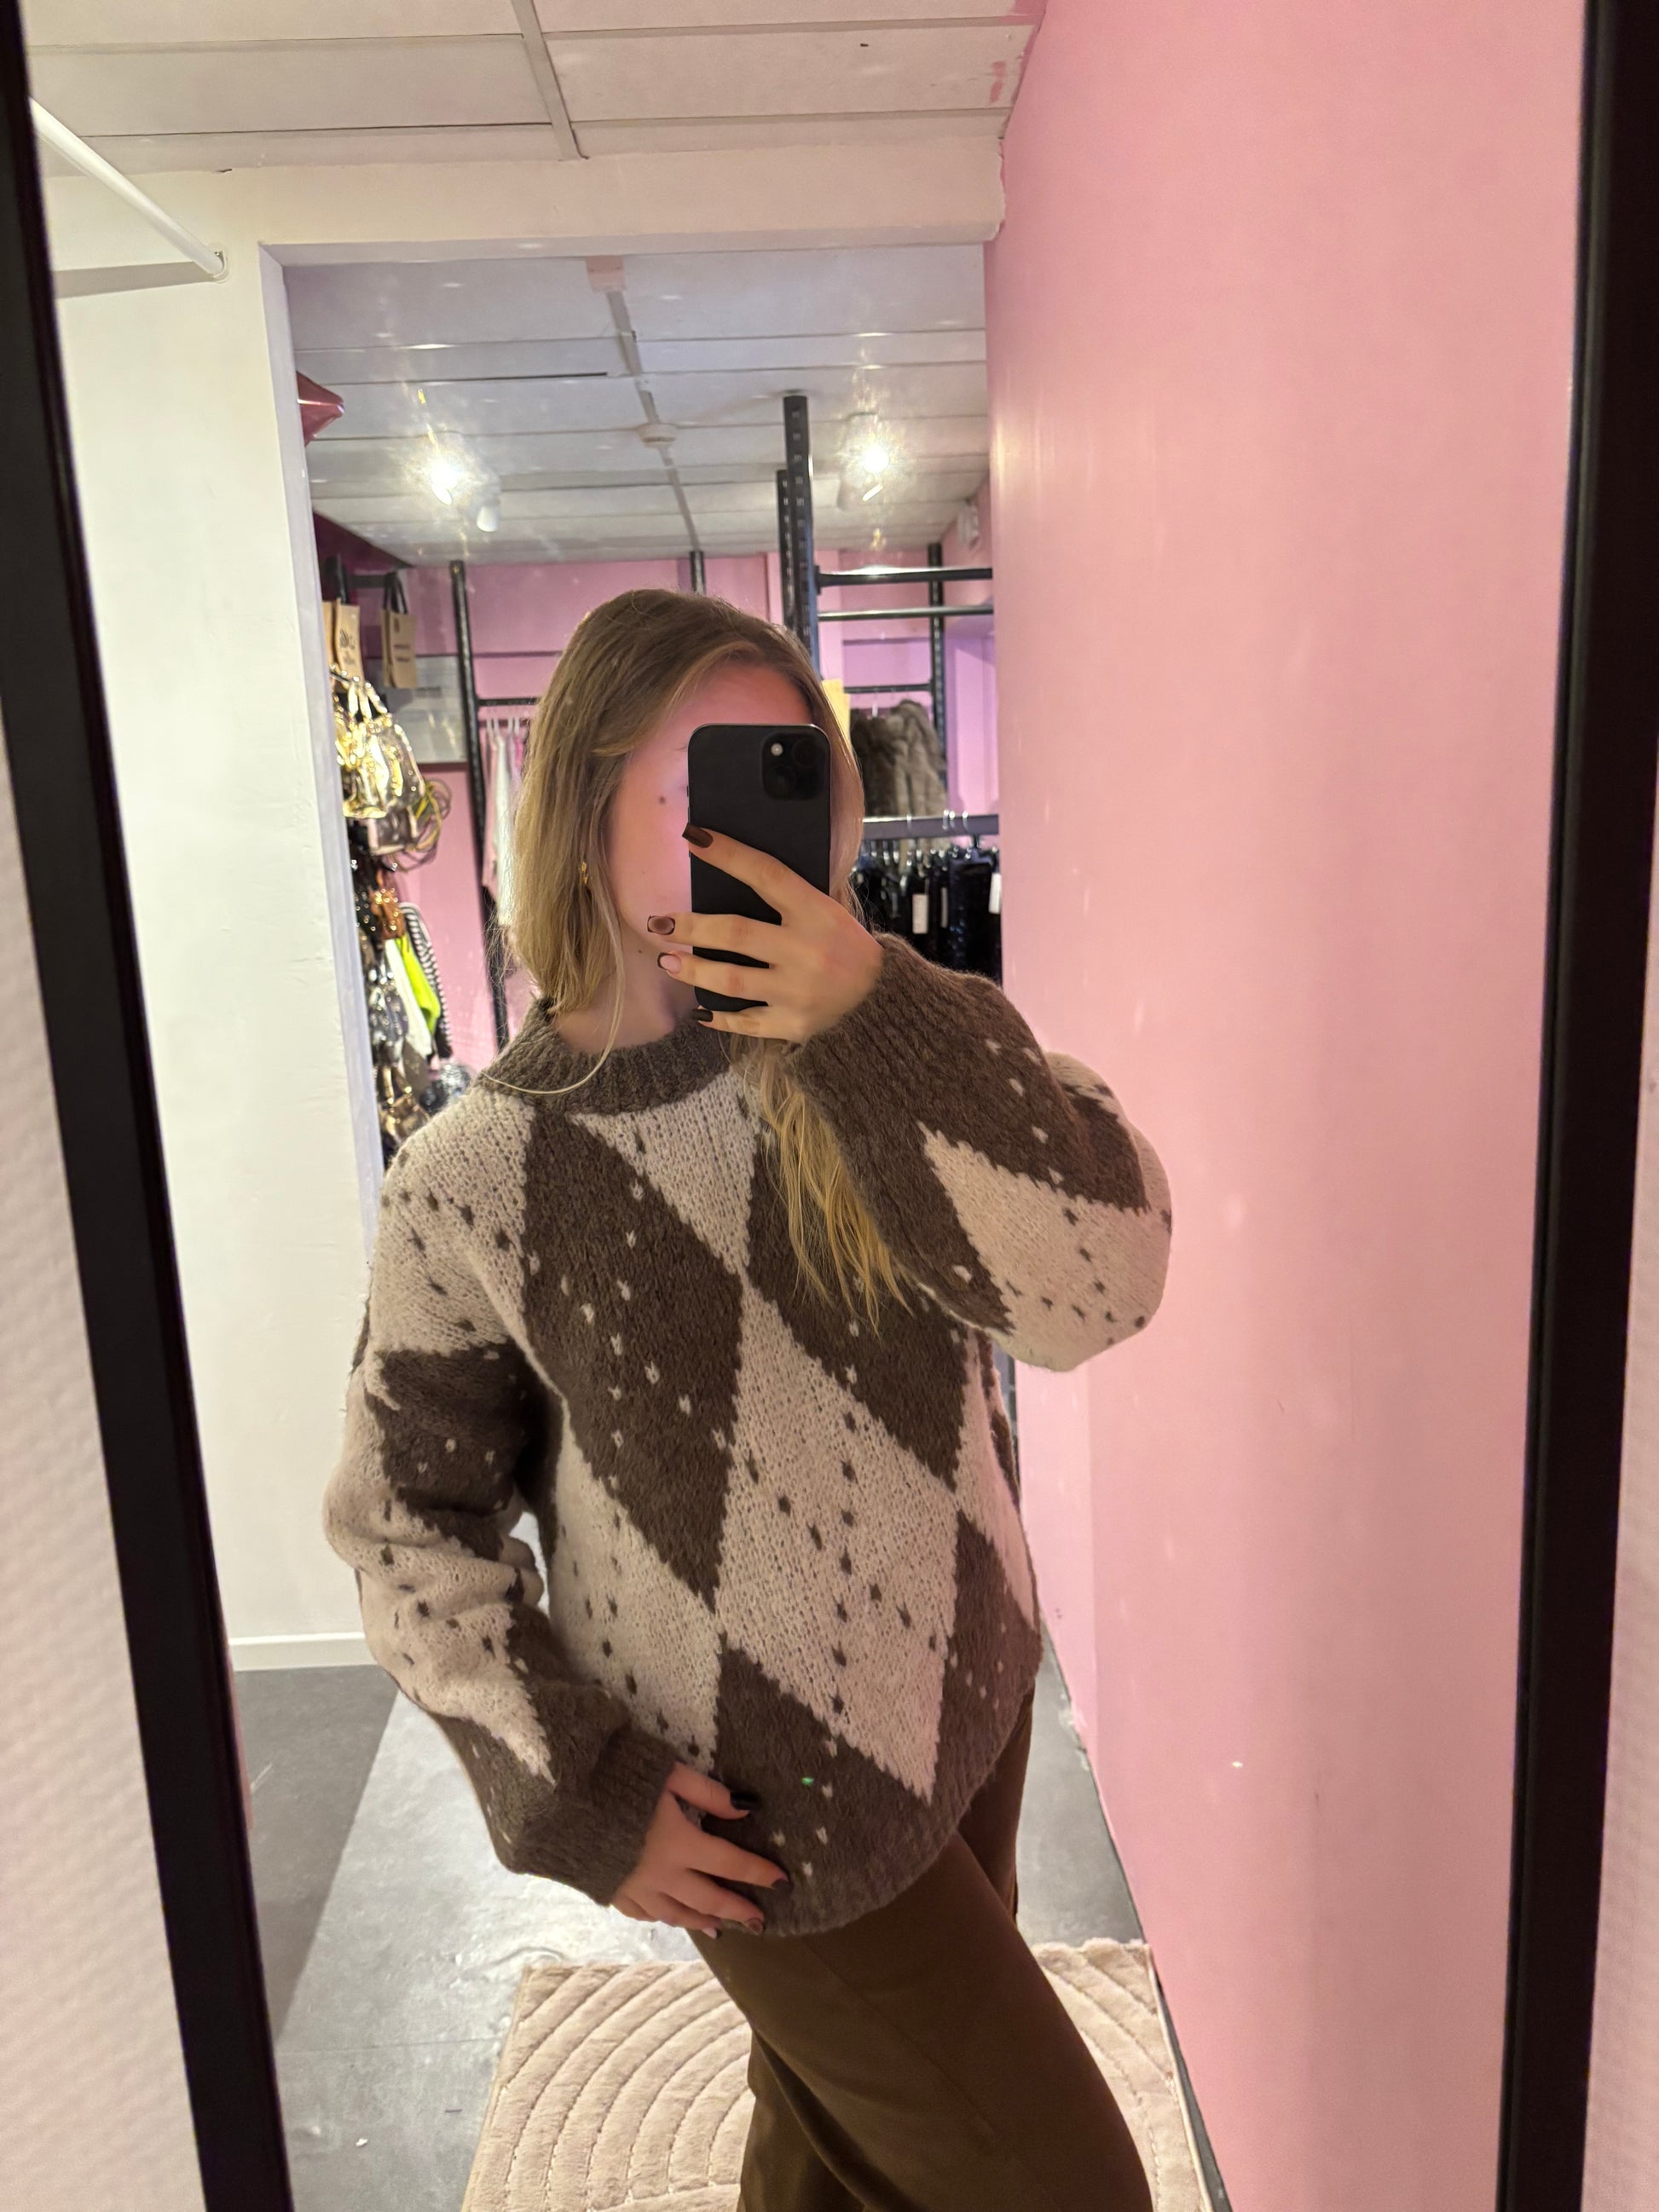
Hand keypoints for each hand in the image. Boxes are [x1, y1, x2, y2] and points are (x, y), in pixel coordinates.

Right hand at [610, 1760, 788, 1935]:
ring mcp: (634, 1888)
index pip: (730, 1864)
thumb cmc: (619, 1776)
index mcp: (679, 1843)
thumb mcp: (670, 1774)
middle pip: (707, 1899)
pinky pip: (643, 1914)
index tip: (782, 1882)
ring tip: (720, 1929)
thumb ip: (709, 1793)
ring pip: (676, 1914)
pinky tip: (670, 1917)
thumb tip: (746, 1810)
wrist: (558, 1798)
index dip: (758, 1873)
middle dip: (736, 1910)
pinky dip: (663, 1918)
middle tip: (758, 1922)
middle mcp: (661, 1874)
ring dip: (701, 1921)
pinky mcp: (610, 1890)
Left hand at [645, 823, 882, 1040]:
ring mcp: (797, 991)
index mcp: (817, 913)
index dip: (728, 854)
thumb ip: (793, 897)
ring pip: (732, 979)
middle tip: (658, 922)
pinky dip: (719, 1017)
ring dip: (693, 969)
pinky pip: (745, 1022)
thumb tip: (737, 869)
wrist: (882, 1002)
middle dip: (691, 926)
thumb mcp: (832, 912)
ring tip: (668, 960)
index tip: (692, 838)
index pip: (766, 874)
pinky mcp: (793, 1024)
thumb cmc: (848, 949)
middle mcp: (806, 951)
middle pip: (736, 932)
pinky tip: (699, 1010)